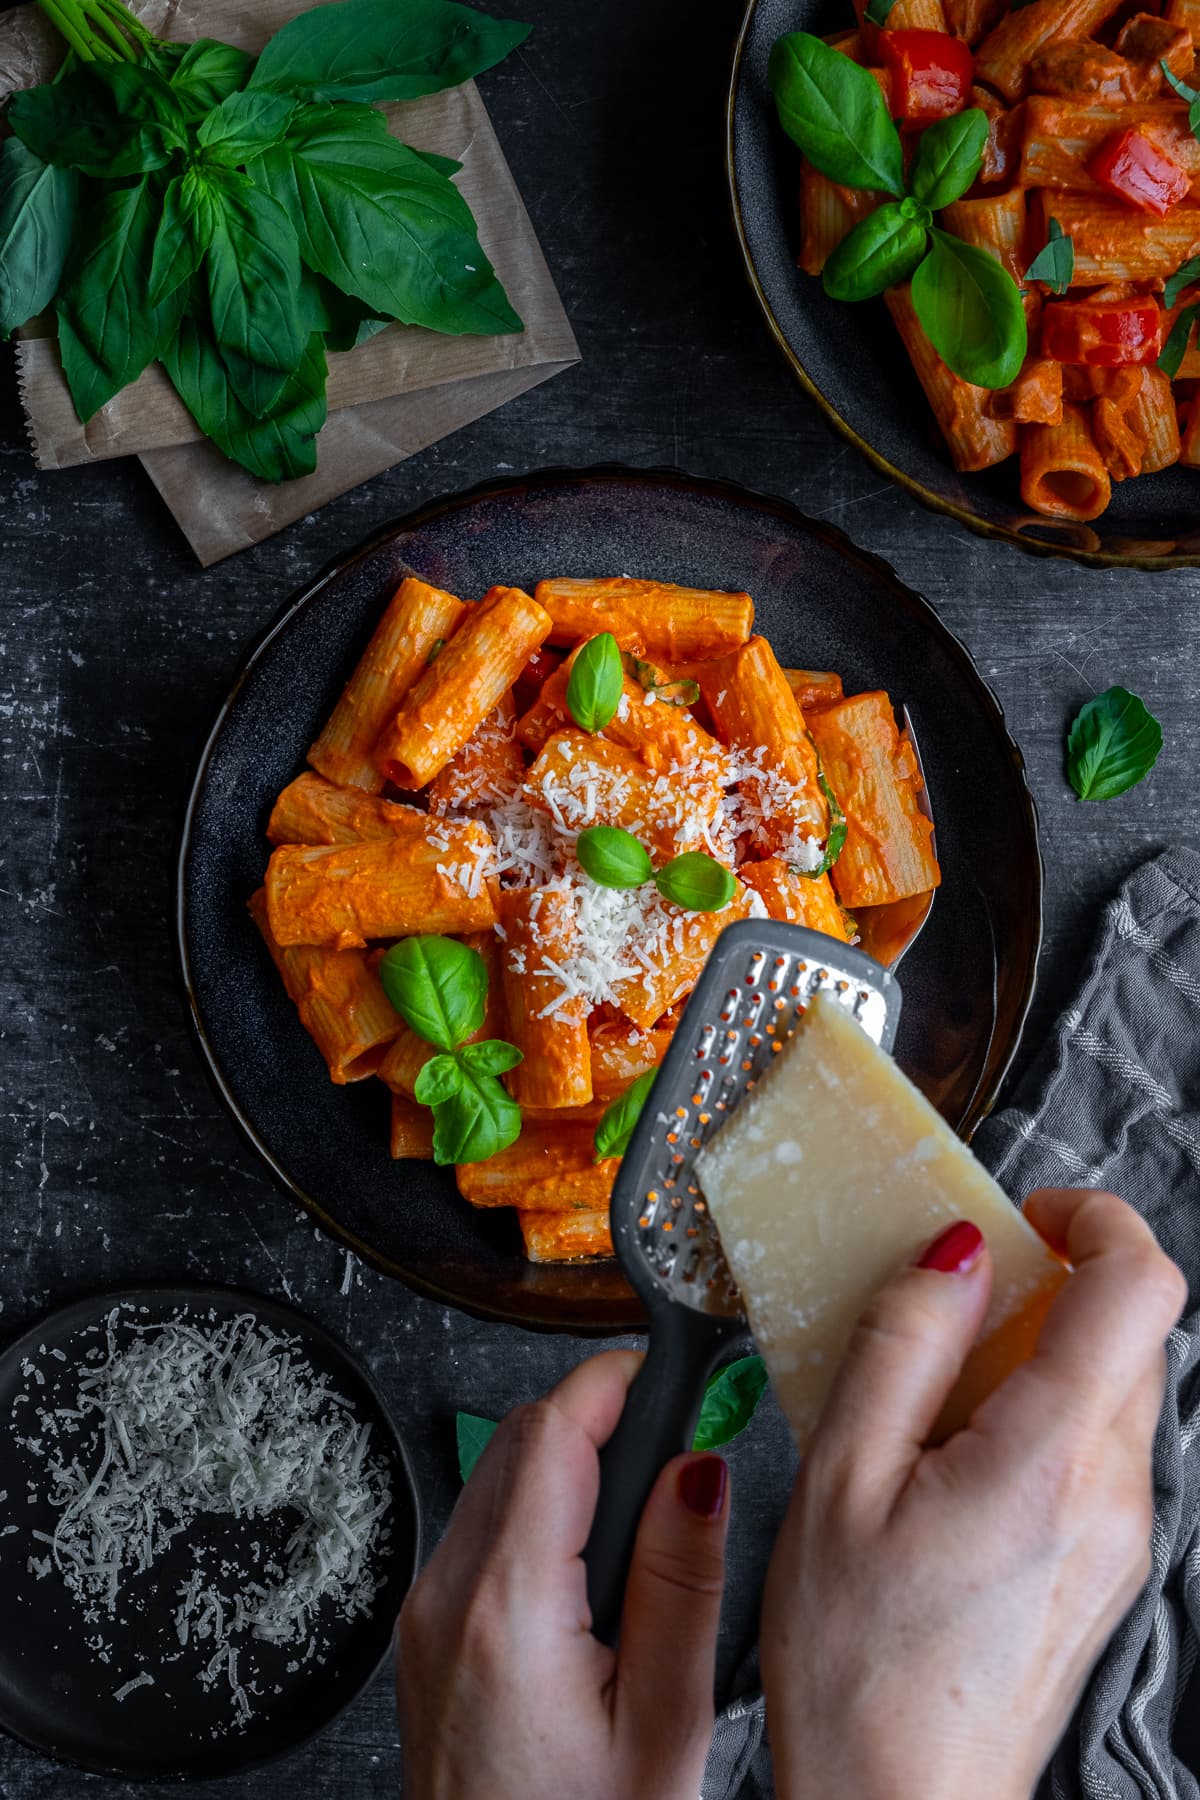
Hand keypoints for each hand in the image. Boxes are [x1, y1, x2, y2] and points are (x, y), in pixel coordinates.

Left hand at [396, 1350, 730, 1799]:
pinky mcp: (426, 1636)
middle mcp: (447, 1597)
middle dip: (600, 1418)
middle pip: (520, 1439)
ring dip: (569, 1463)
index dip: (617, 1383)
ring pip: (497, 1476)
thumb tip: (697, 1468)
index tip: (673, 1371)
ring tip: (648, 1512)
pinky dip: (540, 1512)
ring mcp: (427, 1616)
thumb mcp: (665, 1723)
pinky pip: (481, 1530)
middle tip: (679, 1440)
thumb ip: (680, 1579)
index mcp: (506, 1608)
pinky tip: (596, 1564)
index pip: (552, 1431)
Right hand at [760, 1188, 1186, 1799]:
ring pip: (1109, 1388)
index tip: (1027, 1215)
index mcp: (1051, 1462)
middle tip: (944, 1306)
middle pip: (1126, 1331)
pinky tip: (947, 1462)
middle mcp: (1115, 1495)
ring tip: (928, 1401)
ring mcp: (1122, 1534)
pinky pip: (1092, 1447)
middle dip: (1045, 1288)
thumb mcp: (839, 1481)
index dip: (1094, 1218)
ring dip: (1032, 1357)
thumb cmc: (861, 1670)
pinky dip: (1032, 1417)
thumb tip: (952, 1255)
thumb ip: (902, 1345)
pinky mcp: (1107, 1563)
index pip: (1140, 1286)